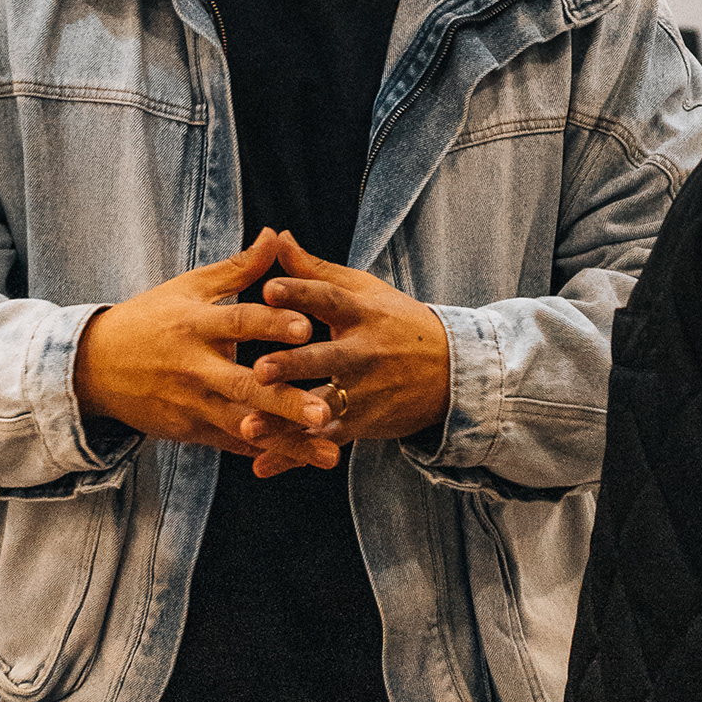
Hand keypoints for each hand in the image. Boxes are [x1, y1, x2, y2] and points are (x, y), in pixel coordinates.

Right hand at [72, 229, 338, 464]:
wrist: (93, 367)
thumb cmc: (150, 319)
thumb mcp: (188, 288)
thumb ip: (238, 267)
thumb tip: (277, 236)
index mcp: (195, 325)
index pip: (238, 322)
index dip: (272, 323)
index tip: (308, 326)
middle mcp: (194, 368)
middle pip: (244, 385)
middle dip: (285, 401)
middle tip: (323, 410)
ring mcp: (192, 404)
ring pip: (244, 425)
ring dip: (287, 439)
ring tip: (328, 451)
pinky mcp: (191, 431)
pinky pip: (234, 445)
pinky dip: (268, 452)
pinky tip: (304, 459)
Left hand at [241, 231, 451, 480]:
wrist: (452, 371)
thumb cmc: (396, 324)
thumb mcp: (364, 291)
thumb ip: (315, 270)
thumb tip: (277, 237)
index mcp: (362, 314)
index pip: (330, 299)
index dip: (300, 293)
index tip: (268, 288)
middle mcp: (364, 353)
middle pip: (327, 359)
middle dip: (294, 366)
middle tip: (259, 370)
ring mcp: (365, 392)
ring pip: (322, 407)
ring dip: (286, 420)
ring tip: (249, 427)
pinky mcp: (364, 423)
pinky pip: (325, 440)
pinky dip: (294, 454)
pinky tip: (262, 464)